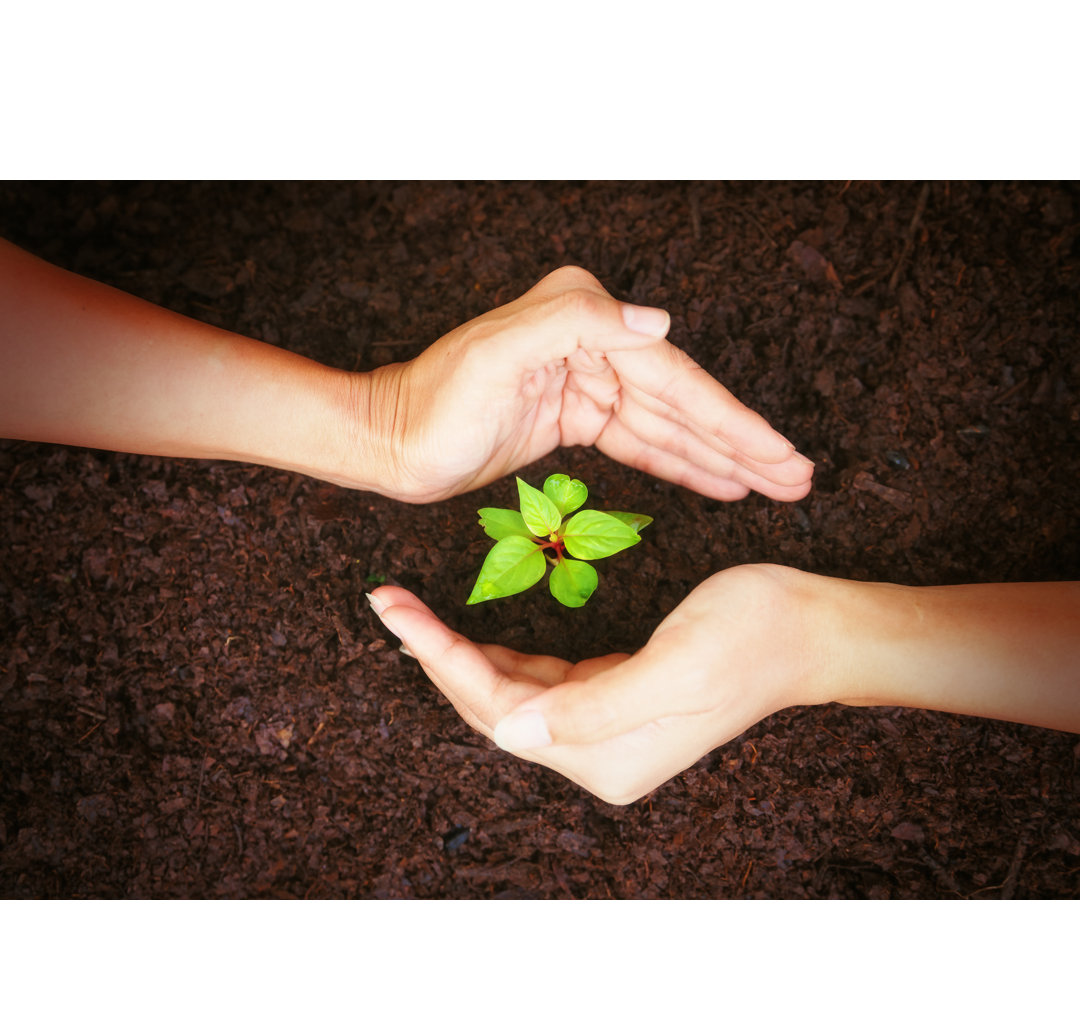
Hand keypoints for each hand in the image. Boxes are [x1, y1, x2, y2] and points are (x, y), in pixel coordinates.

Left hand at [359, 266, 813, 502]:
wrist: (393, 443)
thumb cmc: (435, 404)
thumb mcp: (496, 356)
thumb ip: (575, 323)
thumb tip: (660, 324)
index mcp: (580, 319)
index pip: (673, 378)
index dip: (731, 421)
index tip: (779, 455)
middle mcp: (590, 340)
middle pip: (682, 402)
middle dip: (742, 443)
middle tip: (798, 477)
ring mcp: (585, 379)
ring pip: (668, 426)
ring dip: (721, 457)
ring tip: (775, 484)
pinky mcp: (574, 416)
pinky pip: (639, 441)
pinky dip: (680, 462)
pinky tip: (718, 480)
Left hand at [368, 565, 827, 802]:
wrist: (809, 630)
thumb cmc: (751, 636)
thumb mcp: (675, 666)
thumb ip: (593, 708)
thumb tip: (512, 735)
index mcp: (606, 754)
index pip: (499, 710)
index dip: (442, 659)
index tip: (394, 611)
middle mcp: (599, 754)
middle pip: (495, 707)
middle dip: (438, 655)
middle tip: (389, 603)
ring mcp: (607, 732)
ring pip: (512, 696)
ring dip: (463, 656)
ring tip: (414, 614)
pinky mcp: (616, 700)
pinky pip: (542, 685)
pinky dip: (505, 659)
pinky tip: (478, 636)